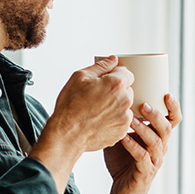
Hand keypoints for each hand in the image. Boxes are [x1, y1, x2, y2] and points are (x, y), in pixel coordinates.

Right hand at [30, 58, 133, 193]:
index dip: (116, 75)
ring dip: (116, 106)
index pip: (127, 73)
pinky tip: (99, 120)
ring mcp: (125, 117)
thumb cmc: (70, 105)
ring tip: (97, 110)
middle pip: (127, 90)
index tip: (106, 81)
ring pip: (125, 106)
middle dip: (116, 91)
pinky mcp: (122, 130)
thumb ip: (101, 66)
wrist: (66, 134)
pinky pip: (122, 120)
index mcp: (116, 84)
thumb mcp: (80, 77)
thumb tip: (113, 59)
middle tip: (98, 97)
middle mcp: (125, 100)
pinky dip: (114, 119)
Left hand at [103, 94, 180, 193]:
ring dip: (143, 128)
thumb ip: (122, 121)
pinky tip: (123, 137)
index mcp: (159, 137)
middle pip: (166, 128)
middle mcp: (160, 148)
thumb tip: (109, 98)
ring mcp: (154, 161)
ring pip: (155, 142)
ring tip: (131, 118)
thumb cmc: (123, 161)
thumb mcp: (123, 137)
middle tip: (144, 104)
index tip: (166, 93)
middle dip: (156, 115)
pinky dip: (132, 145)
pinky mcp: (145, 172)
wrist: (122, 191)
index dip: (174, 108)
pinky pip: (142, 157)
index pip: (173, 120)